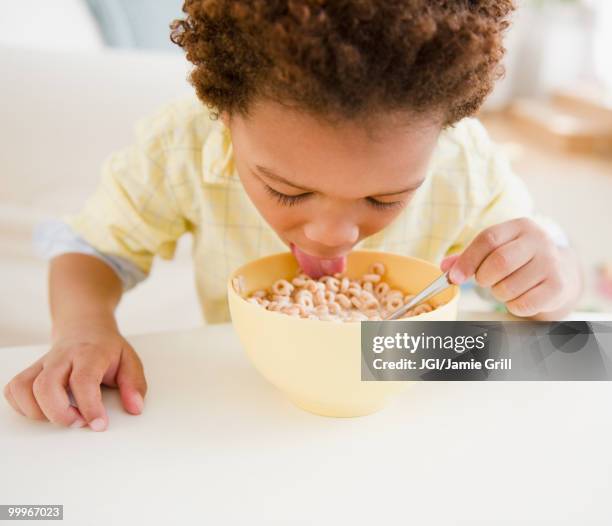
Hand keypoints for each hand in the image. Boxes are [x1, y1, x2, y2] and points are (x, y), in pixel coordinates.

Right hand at [3, 322, 146, 430]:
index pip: (83, 381)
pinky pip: (14, 390)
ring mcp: (42, 363)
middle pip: (46, 386)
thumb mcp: (130, 361)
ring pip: (24, 388)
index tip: (98, 424)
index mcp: (89, 354)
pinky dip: (23, 406)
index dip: (89, 406)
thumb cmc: (106, 348)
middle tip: (79, 422)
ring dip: (39, 413)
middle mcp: (61, 357)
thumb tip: (135, 407)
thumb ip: (135, 385)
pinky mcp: (30, 371)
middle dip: (60, 414)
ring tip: (63, 416)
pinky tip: (45, 410)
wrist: (85, 327)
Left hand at [441, 218, 581, 318]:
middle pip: (499, 262)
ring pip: (508, 287)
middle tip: (485, 281)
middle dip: (484, 278)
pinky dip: (512, 306)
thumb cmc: (518, 260)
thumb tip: (444, 268)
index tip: (454, 277)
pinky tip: (519, 296)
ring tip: (506, 286)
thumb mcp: (496, 249)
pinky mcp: (557, 286)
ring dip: (498, 293)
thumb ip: (468, 257)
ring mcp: (551, 263)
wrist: (559, 273)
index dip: (467, 260)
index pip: (488, 239)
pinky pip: (522, 304)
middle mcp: (539, 241)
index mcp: (520, 226)